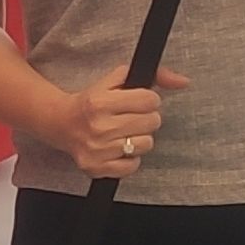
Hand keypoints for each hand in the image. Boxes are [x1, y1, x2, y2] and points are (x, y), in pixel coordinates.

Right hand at [31, 68, 186, 178]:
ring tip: (124, 132)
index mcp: (101, 102)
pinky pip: (132, 166)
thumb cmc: (92, 101)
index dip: (148, 100)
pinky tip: (119, 148)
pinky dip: (130, 158)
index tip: (138, 101)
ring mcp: (97, 150)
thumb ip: (154, 76)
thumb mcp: (117, 80)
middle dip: (146, 118)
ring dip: (139, 138)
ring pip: (145, 144)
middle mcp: (98, 126)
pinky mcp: (96, 168)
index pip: (149, 100)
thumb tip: (183, 81)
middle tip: (131, 117)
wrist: (61, 123)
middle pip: (151, 122)